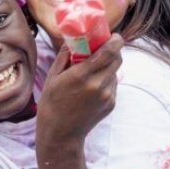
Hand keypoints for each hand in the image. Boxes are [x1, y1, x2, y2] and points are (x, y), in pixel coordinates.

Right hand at [36, 35, 122, 150]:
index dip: (115, 40)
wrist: (61, 133)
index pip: (109, 51)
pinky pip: (112, 84)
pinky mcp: (111, 103)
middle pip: (118, 58)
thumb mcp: (53, 76)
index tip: (113, 35)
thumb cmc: (52, 102)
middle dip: (113, 50)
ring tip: (91, 72)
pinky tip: (91, 88)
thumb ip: (65, 55)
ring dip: (107, 66)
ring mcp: (107, 96)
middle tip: (101, 49)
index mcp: (82, 75)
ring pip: (115, 71)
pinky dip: (105, 80)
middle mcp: (98, 85)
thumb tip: (74, 38)